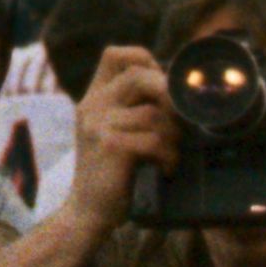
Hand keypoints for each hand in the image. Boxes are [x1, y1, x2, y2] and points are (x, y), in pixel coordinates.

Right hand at [68, 45, 172, 209]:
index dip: (146, 61)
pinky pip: (154, 139)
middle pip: (138, 75)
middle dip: (167, 95)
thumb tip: (177, 89)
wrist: (88, 211)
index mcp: (94, 97)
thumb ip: (132, 108)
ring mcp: (99, 124)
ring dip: (172, 137)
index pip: (115, 55)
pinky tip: (164, 168)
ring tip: (168, 155)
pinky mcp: (110, 146)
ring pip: (154, 114)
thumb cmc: (112, 172)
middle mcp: (92, 105)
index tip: (162, 87)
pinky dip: (168, 156)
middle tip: (177, 121)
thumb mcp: (113, 131)